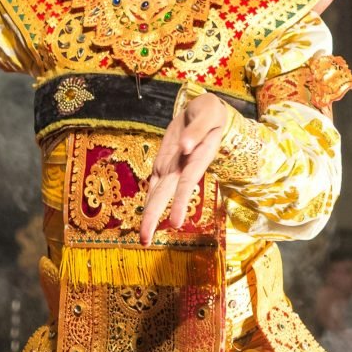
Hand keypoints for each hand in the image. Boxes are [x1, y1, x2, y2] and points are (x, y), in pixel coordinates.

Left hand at [140, 92, 226, 244]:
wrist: (205, 111)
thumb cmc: (209, 113)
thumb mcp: (207, 114)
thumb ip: (197, 131)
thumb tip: (185, 147)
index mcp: (197, 158)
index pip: (187, 182)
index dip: (181, 202)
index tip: (175, 223)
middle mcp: (184, 167)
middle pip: (167, 194)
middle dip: (155, 217)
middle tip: (145, 240)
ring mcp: (173, 166)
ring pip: (158, 192)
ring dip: (150, 214)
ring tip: (142, 237)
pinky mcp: (164, 161)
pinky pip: (155, 181)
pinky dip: (149, 198)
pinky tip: (144, 216)